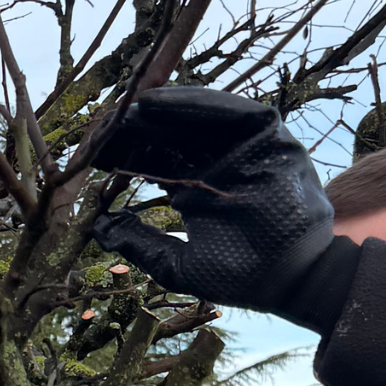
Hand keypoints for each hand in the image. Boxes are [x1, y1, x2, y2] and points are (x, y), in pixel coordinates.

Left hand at [88, 87, 334, 315]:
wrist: (292, 282)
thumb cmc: (241, 276)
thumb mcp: (177, 263)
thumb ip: (139, 244)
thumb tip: (98, 229)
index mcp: (194, 188)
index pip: (153, 161)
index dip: (123, 154)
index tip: (93, 155)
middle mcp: (216, 163)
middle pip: (170, 135)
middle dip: (136, 128)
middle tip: (102, 126)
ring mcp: (243, 149)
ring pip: (197, 118)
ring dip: (160, 111)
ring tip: (127, 110)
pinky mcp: (270, 138)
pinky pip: (234, 111)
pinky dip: (199, 103)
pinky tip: (162, 104)